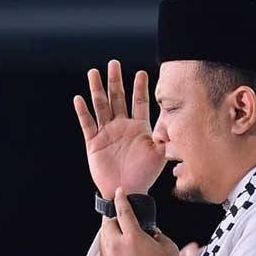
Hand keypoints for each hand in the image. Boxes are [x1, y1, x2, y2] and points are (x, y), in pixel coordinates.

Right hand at [74, 60, 165, 198]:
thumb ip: (166, 137)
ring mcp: (107, 133)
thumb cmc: (145, 174)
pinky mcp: (94, 143)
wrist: (127, 191)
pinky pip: (88, 125)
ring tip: (94, 73)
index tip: (142, 73)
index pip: (139, 102)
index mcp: (139, 127)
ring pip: (101, 106)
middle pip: (118, 98)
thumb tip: (175, 123)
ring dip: (97, 90)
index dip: (140, 88)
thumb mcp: (160, 154)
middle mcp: (122, 126)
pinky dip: (83, 112)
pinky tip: (79, 99)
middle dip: (115, 81)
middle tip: (113, 63)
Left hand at [101, 188, 179, 255]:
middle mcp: (117, 245)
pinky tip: (121, 249)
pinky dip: (113, 247)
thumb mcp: (169, 248)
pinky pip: (108, 253)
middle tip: (118, 214)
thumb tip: (152, 234)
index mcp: (132, 236)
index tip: (118, 192)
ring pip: (105, 239)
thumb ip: (159, 236)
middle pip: (107, 224)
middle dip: (111, 216)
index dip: (120, 199)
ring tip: (119, 231)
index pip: (122, 211)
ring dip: (110, 231)